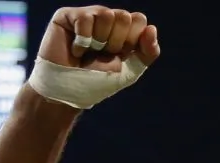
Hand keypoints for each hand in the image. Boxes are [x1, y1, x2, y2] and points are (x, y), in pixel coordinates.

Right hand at [37, 6, 159, 71]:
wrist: (69, 91)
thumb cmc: (98, 81)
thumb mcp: (130, 70)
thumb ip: (148, 52)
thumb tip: (151, 28)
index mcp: (124, 29)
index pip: (139, 20)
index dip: (131, 41)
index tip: (120, 55)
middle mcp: (106, 19)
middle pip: (124, 16)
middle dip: (116, 42)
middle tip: (103, 54)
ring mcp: (88, 15)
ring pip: (105, 14)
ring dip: (99, 41)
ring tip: (89, 51)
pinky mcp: (68, 16)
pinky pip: (85, 18)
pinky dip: (82, 40)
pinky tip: (75, 50)